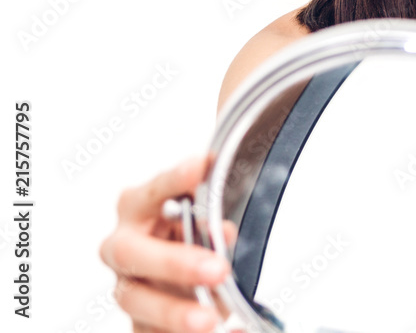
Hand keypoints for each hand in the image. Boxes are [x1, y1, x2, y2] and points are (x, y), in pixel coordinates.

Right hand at [100, 155, 230, 331]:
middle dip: (175, 262)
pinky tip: (224, 332)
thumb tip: (224, 234)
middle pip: (132, 252)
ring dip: (174, 312)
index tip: (201, 167)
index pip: (154, 190)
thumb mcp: (204, 220)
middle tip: (218, 269)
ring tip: (208, 321)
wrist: (182, 274)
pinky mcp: (138, 322)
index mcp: (138, 207)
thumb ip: (211, 223)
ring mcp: (127, 285)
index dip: (174, 180)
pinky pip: (151, 332)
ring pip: (137, 301)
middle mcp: (123, 245)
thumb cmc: (190, 232)